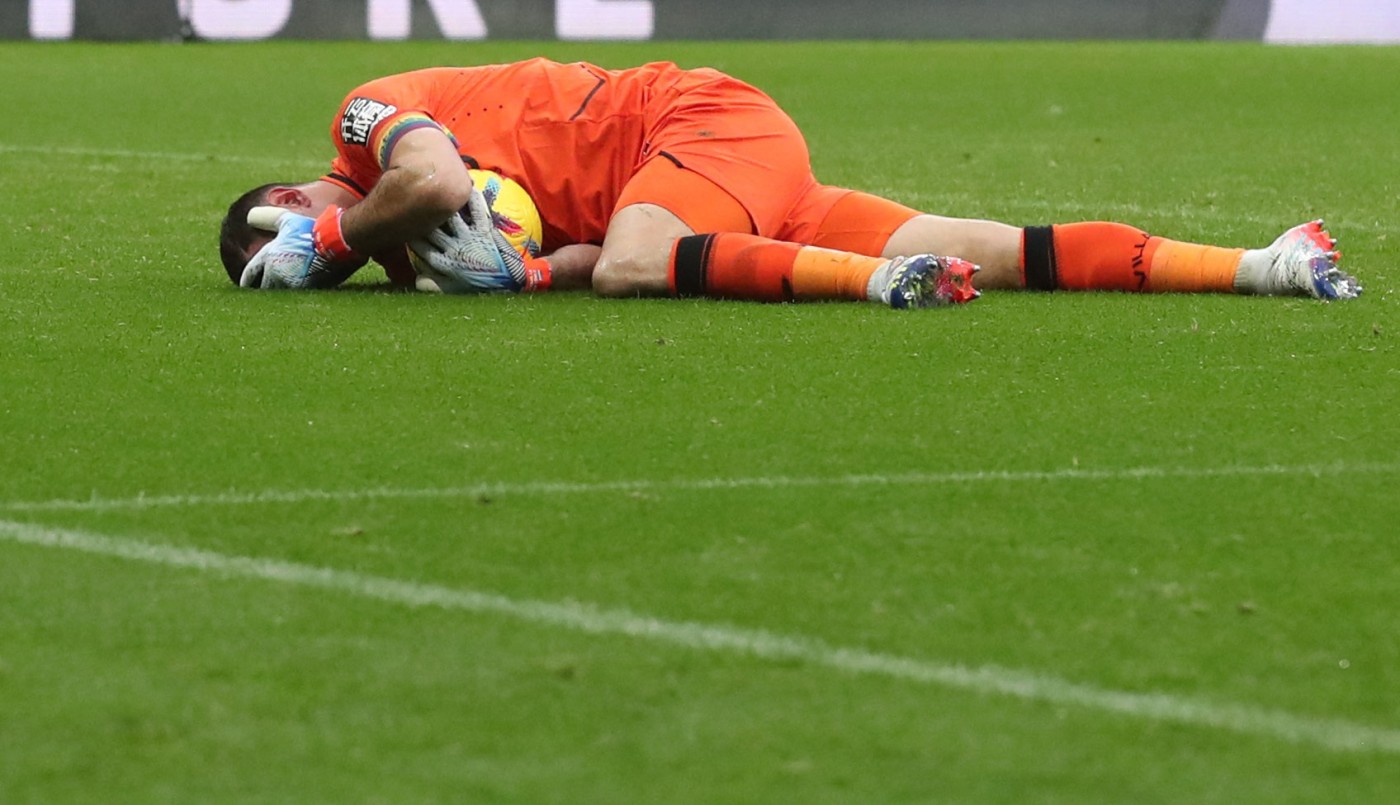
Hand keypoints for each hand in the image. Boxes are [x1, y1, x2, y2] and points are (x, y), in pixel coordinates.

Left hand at [241, 207, 358, 289]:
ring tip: (283, 296)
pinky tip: (301, 296)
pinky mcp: (308, 291)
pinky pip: (298, 297)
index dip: (247, 279)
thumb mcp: (287, 220)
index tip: (245, 286)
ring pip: (280, 294)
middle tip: (265, 292)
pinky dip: (297, 297)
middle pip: (265, 287)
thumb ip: (268, 218)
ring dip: (281, 294)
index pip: (251, 272)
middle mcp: (276, 272)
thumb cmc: (311, 230)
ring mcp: (292, 283)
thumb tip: (250, 216)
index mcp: (269, 256)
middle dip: (265, 288)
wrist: (335, 242)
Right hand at [407, 187, 526, 293]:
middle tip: (415, 205)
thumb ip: (432, 286)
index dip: (411, 236)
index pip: (420, 247)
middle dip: (422, 218)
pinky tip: (469, 187)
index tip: (404, 228)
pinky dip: (473, 199)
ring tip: (437, 191)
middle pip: (432, 229)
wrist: (508, 285)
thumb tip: (416, 279)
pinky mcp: (486, 231)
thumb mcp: (451, 292)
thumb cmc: (479, 289)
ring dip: (444, 204)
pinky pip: (477, 212)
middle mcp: (454, 248)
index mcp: (444, 263)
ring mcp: (470, 238)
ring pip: (451, 217)